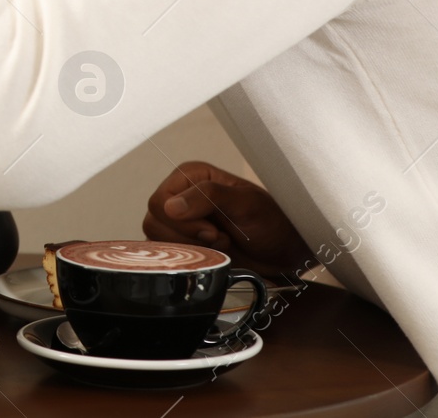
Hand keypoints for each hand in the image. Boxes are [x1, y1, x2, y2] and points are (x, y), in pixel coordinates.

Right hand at [141, 161, 314, 278]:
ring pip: (156, 240)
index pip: (160, 201)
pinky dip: (186, 261)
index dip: (182, 222)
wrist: (283, 250)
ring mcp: (180, 222)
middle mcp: (181, 196)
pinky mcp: (183, 244)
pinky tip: (210, 257)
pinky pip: (166, 255)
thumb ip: (208, 197)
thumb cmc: (271, 222)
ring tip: (218, 246)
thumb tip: (170, 206)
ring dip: (189, 250)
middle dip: (187, 238)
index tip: (212, 231)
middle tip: (219, 238)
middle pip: (154, 221)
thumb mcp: (245, 204)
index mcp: (190, 176)